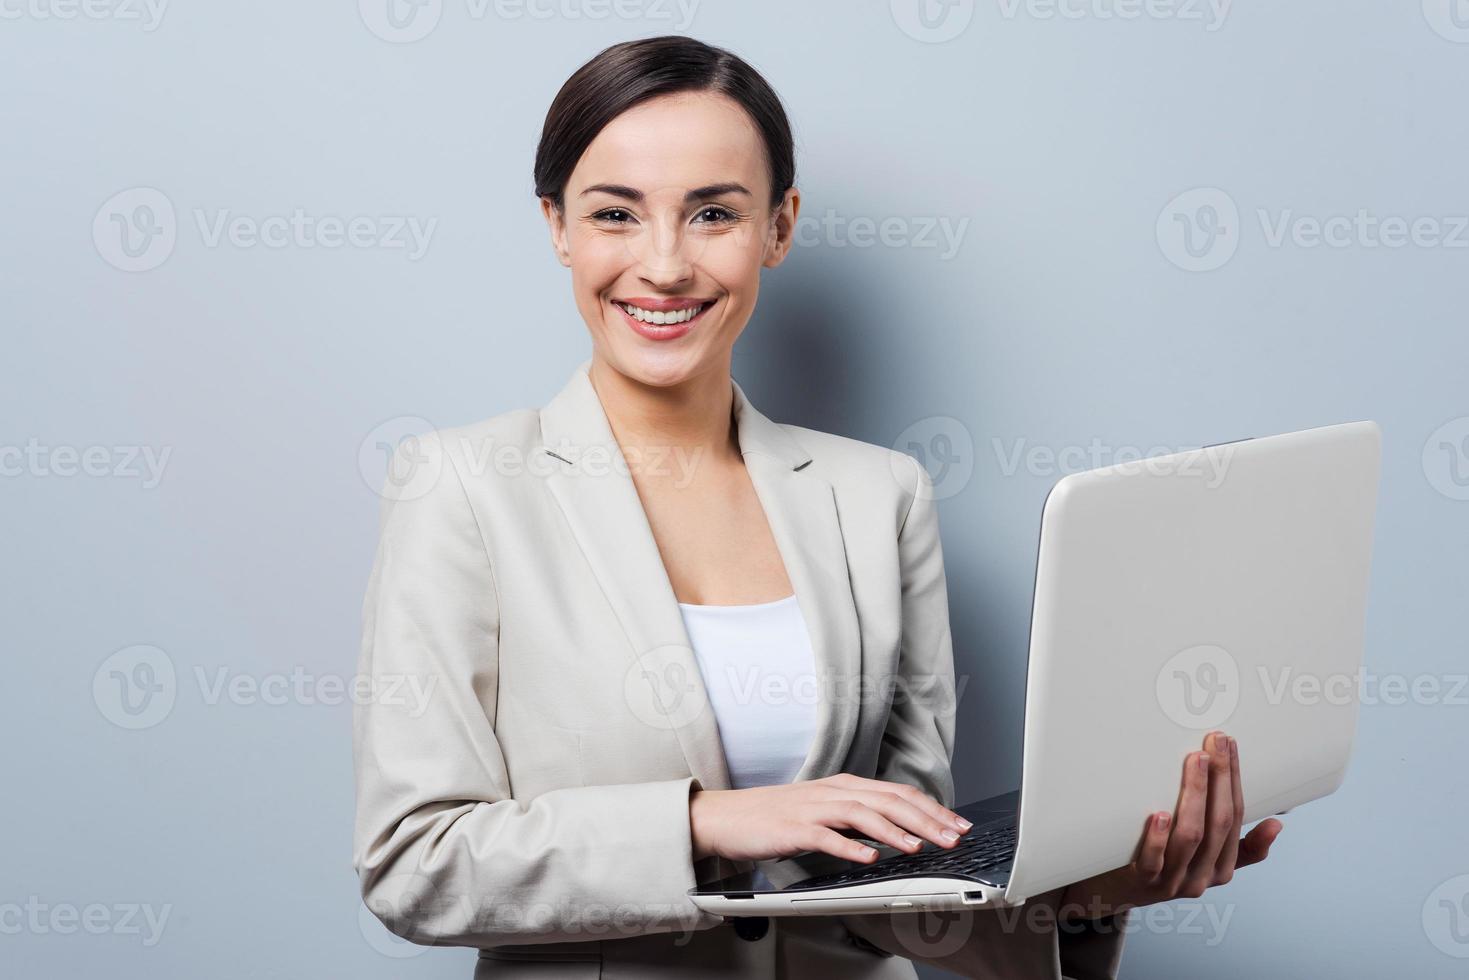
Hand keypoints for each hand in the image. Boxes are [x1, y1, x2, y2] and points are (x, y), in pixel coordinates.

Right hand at [689, 773, 972, 863]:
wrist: (727, 817)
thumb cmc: (776, 817)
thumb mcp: (825, 810)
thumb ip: (858, 816)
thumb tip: (899, 829)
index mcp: (844, 786)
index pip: (898, 793)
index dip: (932, 808)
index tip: (958, 824)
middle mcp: (833, 792)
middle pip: (888, 800)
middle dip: (926, 818)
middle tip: (953, 837)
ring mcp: (812, 808)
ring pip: (862, 813)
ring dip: (895, 831)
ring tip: (919, 846)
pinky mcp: (793, 828)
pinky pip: (826, 836)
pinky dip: (850, 846)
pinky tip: (870, 857)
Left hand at [1058, 731, 1283, 920]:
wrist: (1112, 894)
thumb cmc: (1160, 865)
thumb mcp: (1202, 859)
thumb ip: (1238, 844)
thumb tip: (1278, 823)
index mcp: (1221, 868)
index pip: (1234, 818)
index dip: (1234, 781)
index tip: (1229, 745)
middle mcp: (1201, 877)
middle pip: (1218, 824)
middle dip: (1220, 778)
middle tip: (1214, 741)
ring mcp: (1171, 881)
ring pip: (1190, 837)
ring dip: (1195, 795)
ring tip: (1195, 760)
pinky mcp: (1140, 882)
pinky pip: (1153, 861)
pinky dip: (1158, 838)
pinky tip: (1159, 814)